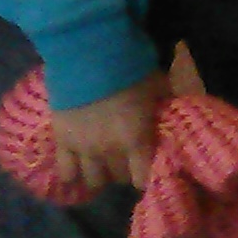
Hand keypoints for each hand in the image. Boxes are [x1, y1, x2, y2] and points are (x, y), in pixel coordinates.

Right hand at [51, 72, 168, 194]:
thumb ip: (166, 104)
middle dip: (126, 172)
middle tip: (128, 161)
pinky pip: (65, 172)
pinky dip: (72, 176)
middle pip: (119, 177)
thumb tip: (176, 111)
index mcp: (136, 139)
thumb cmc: (132, 69)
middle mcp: (109, 151)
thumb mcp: (159, 86)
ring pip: (92, 180)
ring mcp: (82, 149)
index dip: (146, 176)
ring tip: (104, 165)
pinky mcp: (61, 143)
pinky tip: (76, 172)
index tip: (148, 170)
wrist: (91, 56)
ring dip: (101, 175)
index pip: (143, 177)